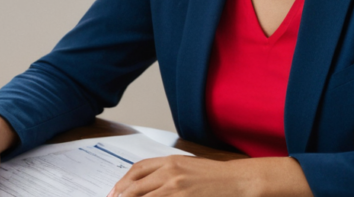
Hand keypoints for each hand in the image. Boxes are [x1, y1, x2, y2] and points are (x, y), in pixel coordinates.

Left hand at [109, 155, 311, 196]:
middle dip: (121, 195)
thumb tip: (147, 184)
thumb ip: (167, 173)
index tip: (115, 191)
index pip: (137, 169)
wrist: (238, 180)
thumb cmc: (216, 176)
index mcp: (170, 161)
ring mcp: (176, 187)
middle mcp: (170, 172)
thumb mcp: (188, 167)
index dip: (123, 181)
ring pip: (144, 196)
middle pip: (135, 184)